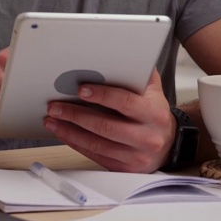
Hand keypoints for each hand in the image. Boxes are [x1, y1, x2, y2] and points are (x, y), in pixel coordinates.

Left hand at [42, 69, 174, 172]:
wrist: (168, 143)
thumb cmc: (153, 111)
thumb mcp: (153, 90)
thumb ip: (138, 71)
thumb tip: (119, 52)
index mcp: (154, 113)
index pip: (125, 102)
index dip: (101, 95)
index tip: (80, 90)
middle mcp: (147, 137)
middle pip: (106, 126)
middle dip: (76, 115)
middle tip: (55, 106)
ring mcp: (136, 155)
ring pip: (97, 144)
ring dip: (70, 131)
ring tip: (52, 119)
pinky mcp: (124, 168)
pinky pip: (95, 155)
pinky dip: (76, 143)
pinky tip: (63, 132)